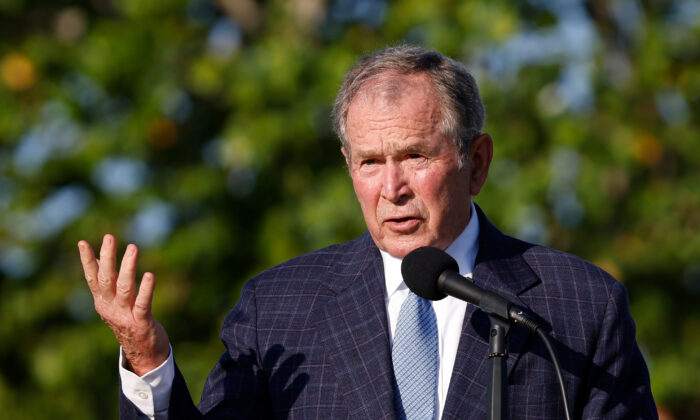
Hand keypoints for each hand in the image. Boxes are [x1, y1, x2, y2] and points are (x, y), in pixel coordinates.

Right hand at [78, 234, 169, 375]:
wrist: (143, 354)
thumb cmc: (129, 322)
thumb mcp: (114, 302)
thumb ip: (106, 282)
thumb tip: (98, 258)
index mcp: (103, 302)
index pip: (92, 278)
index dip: (87, 261)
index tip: (82, 242)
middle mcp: (110, 308)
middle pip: (106, 279)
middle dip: (108, 257)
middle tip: (109, 237)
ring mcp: (125, 316)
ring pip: (124, 288)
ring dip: (128, 267)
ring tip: (132, 248)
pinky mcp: (141, 323)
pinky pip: (143, 304)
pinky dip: (146, 290)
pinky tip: (149, 275)